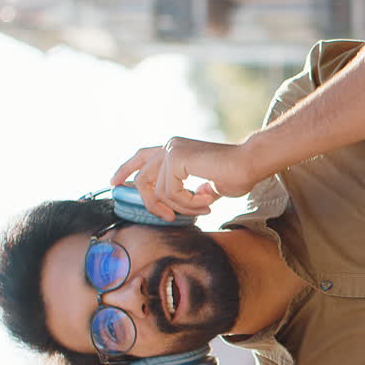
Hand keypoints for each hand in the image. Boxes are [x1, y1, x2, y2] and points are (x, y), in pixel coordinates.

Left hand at [111, 137, 256, 221]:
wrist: (250, 163)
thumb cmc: (237, 174)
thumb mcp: (206, 187)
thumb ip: (189, 192)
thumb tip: (180, 206)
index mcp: (175, 149)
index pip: (141, 157)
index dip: (125, 169)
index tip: (113, 182)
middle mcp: (169, 146)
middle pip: (142, 179)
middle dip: (150, 203)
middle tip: (166, 217)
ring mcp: (171, 151)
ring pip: (160, 192)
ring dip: (182, 207)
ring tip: (203, 208)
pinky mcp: (176, 159)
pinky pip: (171, 193)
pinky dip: (188, 203)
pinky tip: (206, 201)